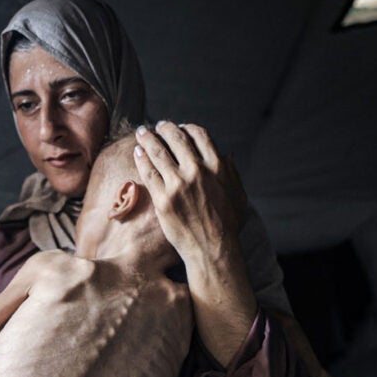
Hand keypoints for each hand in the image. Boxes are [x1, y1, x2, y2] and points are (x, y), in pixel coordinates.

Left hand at [133, 121, 247, 260]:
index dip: (187, 127)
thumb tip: (228, 153)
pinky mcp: (163, 199)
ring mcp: (178, 184)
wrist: (212, 250)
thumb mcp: (238, 194)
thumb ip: (232, 172)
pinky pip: (148, 172)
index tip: (180, 127)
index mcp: (217, 166)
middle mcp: (197, 171)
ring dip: (147, 139)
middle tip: (156, 126)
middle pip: (175, 138)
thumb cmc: (228, 225)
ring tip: (141, 134)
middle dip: (164, 128)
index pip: (199, 134)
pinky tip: (138, 153)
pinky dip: (141, 159)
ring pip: (158, 152)